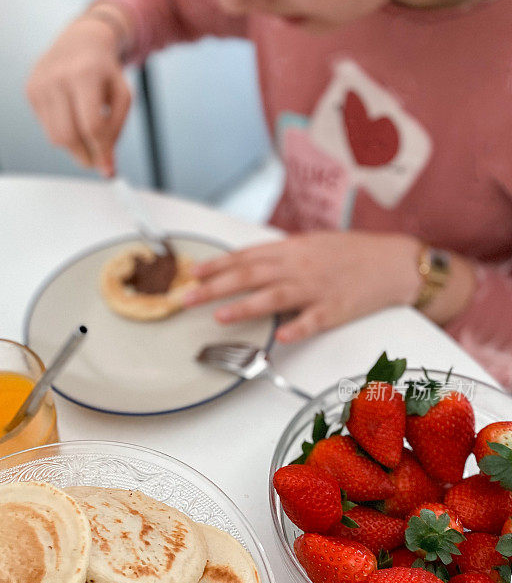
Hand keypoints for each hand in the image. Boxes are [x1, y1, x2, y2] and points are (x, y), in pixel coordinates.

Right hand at [26, 11, 131, 175]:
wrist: (81, 40)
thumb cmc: (105, 71)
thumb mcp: (122, 96)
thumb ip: (116, 131)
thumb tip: (106, 167)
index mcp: (84, 74)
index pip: (91, 125)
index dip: (101, 152)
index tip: (108, 170)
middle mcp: (57, 77)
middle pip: (69, 136)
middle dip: (85, 156)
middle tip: (97, 161)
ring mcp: (39, 84)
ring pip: (55, 138)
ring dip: (75, 148)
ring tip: (88, 138)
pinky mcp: (30, 91)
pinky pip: (47, 129)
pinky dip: (63, 133)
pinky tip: (73, 118)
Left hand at [185, 231, 421, 342]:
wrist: (394, 262)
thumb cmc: (352, 254)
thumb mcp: (312, 245)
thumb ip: (280, 256)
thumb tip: (248, 265)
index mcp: (292, 249)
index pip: (246, 256)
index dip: (217, 265)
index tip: (192, 273)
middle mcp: (300, 267)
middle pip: (251, 275)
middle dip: (215, 287)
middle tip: (187, 298)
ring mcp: (317, 289)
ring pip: (275, 297)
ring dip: (245, 307)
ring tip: (219, 316)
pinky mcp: (336, 310)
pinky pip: (313, 321)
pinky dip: (296, 328)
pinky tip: (280, 337)